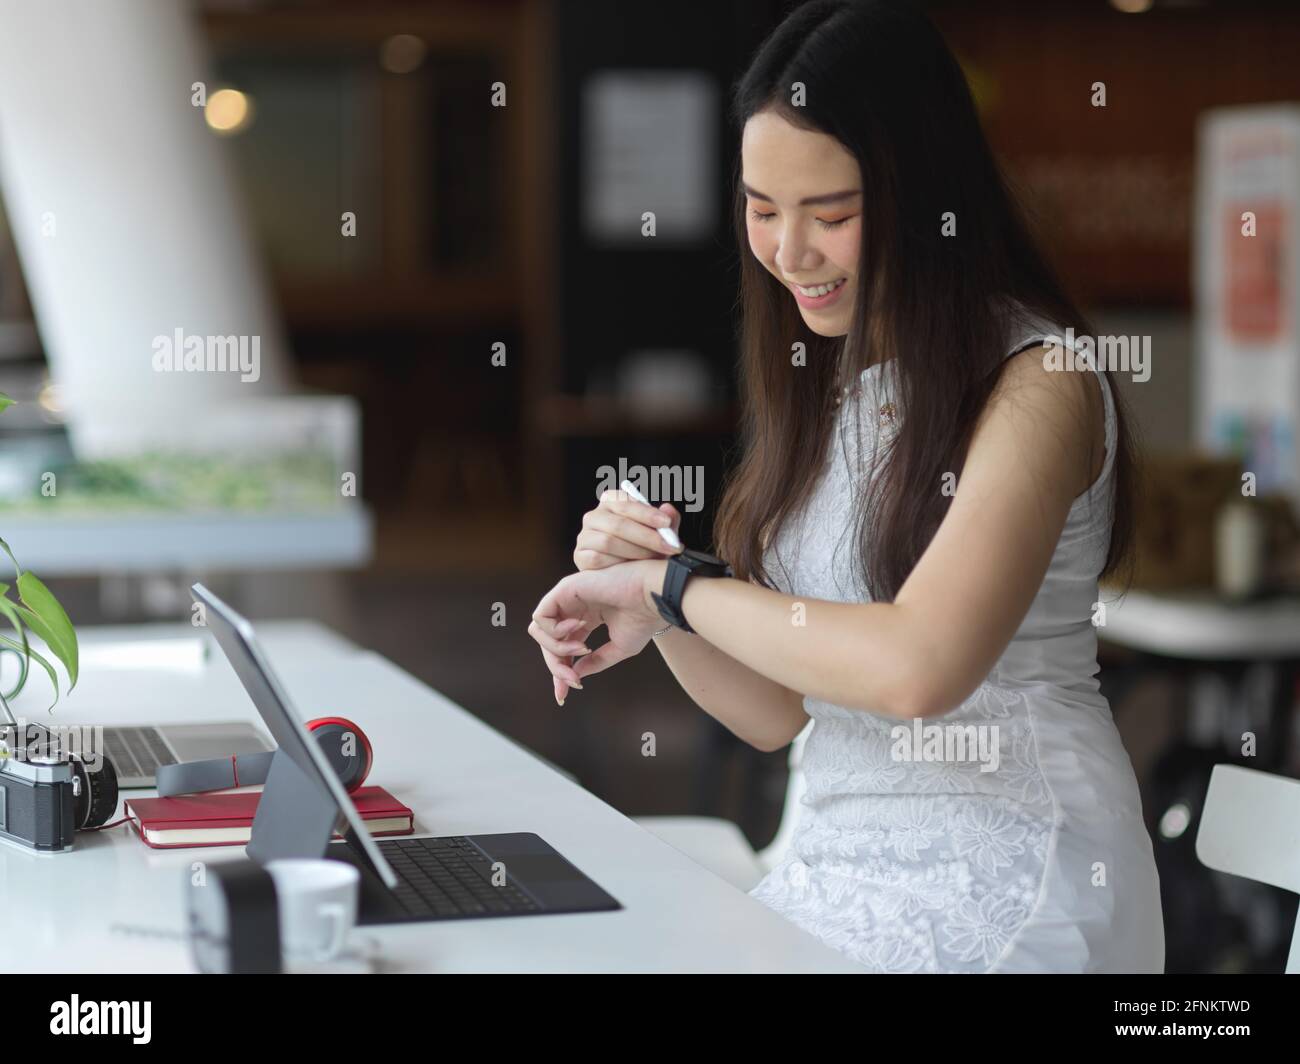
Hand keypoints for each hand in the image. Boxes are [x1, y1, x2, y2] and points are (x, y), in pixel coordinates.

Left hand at [529, 560, 666, 703]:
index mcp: (586, 618)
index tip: (562, 696)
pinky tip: (579, 628)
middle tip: (574, 680)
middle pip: (548, 643)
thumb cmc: (644, 618)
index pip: (562, 647)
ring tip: (582, 649)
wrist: (654, 596)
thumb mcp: (619, 648)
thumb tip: (574, 675)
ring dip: (557, 648)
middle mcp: (573, 608)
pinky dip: (555, 631)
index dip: (560, 671)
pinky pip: (541, 617)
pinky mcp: (563, 589)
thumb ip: (595, 661)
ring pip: (538, 631)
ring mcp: (567, 597)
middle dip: (557, 666)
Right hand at [573, 489, 681, 570]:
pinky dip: (618, 563)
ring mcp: (584, 536)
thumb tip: (668, 509)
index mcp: (611, 501)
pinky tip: (632, 568)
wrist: (625, 574)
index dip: (646, 512)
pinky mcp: (580, 555)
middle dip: (647, 536)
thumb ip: (667, 522)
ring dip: (636, 551)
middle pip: (619, 524)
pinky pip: (598, 558)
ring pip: (609, 542)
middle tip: (669, 546)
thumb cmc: (645, 547)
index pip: (625, 502)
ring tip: (655, 559)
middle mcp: (594, 515)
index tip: (666, 523)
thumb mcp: (659, 534)